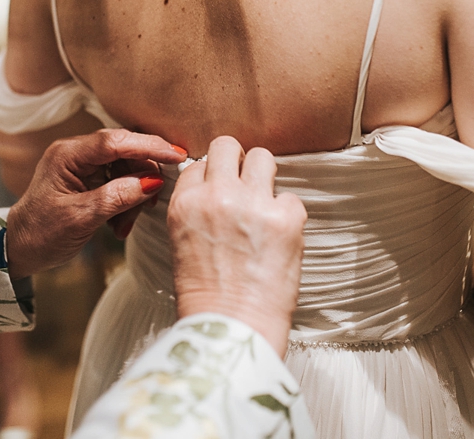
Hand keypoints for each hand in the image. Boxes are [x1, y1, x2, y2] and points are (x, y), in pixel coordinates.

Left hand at [6, 130, 186, 279]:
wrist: (19, 250)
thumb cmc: (41, 234)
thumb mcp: (80, 218)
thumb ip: (116, 197)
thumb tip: (152, 182)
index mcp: (68, 155)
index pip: (115, 141)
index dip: (148, 146)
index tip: (176, 155)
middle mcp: (76, 153)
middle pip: (125, 152)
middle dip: (142, 178)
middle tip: (150, 204)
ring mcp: (82, 165)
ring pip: (126, 169)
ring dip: (133, 197)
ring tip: (124, 226)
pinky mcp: (88, 179)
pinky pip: (119, 182)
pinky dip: (125, 202)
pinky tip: (119, 225)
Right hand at [167, 137, 306, 356]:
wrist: (232, 328)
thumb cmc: (206, 296)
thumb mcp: (182, 243)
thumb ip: (196, 209)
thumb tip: (214, 189)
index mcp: (185, 203)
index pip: (198, 164)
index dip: (212, 177)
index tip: (221, 193)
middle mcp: (216, 196)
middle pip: (227, 146)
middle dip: (237, 161)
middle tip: (245, 185)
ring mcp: (253, 203)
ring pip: (263, 157)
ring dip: (264, 177)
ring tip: (264, 205)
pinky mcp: (286, 217)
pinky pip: (291, 197)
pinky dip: (287, 215)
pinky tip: (279, 239)